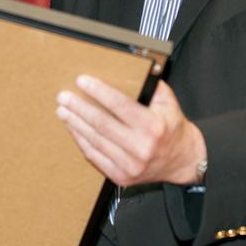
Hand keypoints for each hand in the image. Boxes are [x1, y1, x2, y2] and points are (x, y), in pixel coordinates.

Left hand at [56, 75, 205, 186]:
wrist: (182, 160)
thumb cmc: (171, 126)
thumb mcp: (168, 102)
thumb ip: (150, 85)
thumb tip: (129, 68)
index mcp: (153, 126)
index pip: (119, 105)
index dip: (98, 92)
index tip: (81, 81)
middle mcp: (141, 148)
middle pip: (102, 124)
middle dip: (79, 108)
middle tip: (63, 97)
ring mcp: (130, 165)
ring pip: (95, 141)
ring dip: (75, 124)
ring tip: (63, 111)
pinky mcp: (122, 177)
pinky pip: (95, 157)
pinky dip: (81, 142)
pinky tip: (73, 129)